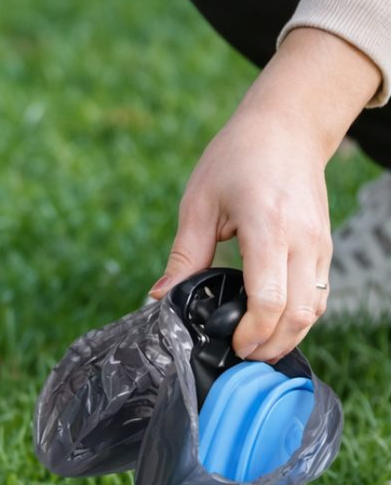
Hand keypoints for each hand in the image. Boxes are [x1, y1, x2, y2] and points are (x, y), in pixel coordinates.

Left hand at [149, 28, 380, 361]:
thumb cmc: (236, 158)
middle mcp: (302, 240)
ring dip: (289, 336)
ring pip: (315, 309)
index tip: (231, 346)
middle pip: (299, 314)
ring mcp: (319, 245)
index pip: (270, 299)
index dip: (252, 333)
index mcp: (268, 228)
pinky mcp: (324, 246)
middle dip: (270, 345)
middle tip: (240, 358)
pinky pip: (318, 294)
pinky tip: (271, 324)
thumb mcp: (198, 203)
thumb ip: (184, 256)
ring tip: (254, 348)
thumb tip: (159, 298)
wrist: (285, 127)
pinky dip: (299, 317)